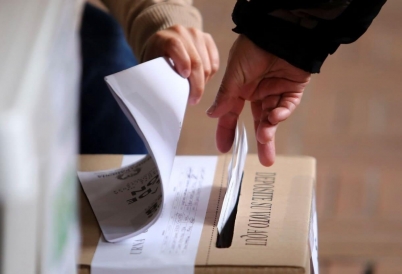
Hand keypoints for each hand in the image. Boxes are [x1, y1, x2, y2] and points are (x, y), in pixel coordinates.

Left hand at [142, 25, 218, 104]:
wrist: (164, 43)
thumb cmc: (156, 61)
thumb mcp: (151, 67)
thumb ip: (156, 77)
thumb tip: (164, 99)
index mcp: (164, 38)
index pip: (176, 46)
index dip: (182, 61)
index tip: (184, 76)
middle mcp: (182, 32)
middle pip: (196, 60)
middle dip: (197, 84)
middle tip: (193, 100)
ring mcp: (197, 34)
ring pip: (207, 65)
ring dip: (203, 82)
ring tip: (195, 92)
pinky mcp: (208, 39)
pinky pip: (214, 63)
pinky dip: (209, 76)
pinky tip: (201, 81)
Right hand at [206, 35, 310, 165]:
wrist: (280, 33)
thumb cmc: (253, 48)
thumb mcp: (234, 74)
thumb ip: (226, 96)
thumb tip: (212, 114)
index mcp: (240, 89)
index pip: (232, 114)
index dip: (227, 131)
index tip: (224, 147)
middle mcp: (257, 93)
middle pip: (258, 121)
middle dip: (261, 141)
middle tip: (264, 161)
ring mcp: (275, 92)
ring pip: (273, 117)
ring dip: (270, 128)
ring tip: (265, 137)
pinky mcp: (292, 89)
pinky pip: (286, 106)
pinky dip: (281, 113)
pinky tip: (275, 116)